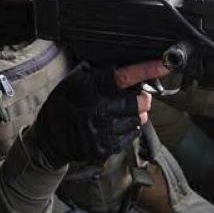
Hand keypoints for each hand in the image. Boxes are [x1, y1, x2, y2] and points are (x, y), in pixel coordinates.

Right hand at [34, 60, 169, 166]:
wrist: (49, 138)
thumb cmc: (64, 104)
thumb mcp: (74, 81)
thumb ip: (99, 74)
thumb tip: (126, 67)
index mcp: (91, 89)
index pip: (124, 77)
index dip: (146, 70)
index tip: (164, 64)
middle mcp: (98, 110)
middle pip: (139, 102)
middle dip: (142, 98)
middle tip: (139, 96)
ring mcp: (102, 131)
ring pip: (138, 120)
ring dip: (137, 115)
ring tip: (122, 112)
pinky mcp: (105, 148)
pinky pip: (130, 135)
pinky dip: (129, 129)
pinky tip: (116, 125)